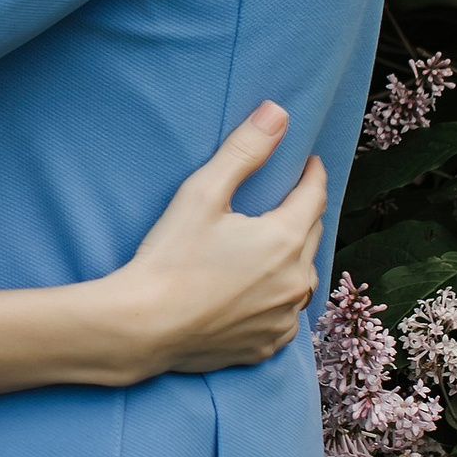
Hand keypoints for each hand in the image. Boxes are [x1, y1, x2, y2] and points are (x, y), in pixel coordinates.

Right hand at [108, 106, 327, 379]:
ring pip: (303, 277)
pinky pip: (286, 316)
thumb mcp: (203, 193)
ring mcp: (284, 318)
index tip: (307, 163)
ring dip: (293, 259)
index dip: (312, 174)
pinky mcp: (267, 345)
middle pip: (311, 234)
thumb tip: (277, 112)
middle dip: (301, 214)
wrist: (142, 327)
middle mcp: (296, 280)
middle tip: (284, 201)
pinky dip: (278, 300)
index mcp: (285, 239)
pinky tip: (258, 293)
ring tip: (271, 247)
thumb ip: (245, 150)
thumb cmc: (169, 258)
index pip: (315, 195)